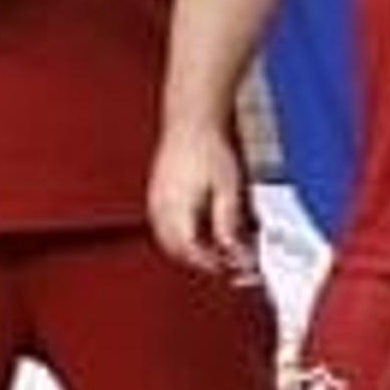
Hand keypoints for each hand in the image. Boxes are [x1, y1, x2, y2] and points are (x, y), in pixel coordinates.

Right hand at [145, 121, 258, 280]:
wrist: (191, 122)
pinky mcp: (155, 195)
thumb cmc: (209, 149)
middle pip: (176, 251)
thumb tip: (235, 251)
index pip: (190, 252)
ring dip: (189, 250)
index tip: (229, 266)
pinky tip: (199, 230)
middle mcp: (160, 209)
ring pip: (167, 240)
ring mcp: (154, 201)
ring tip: (215, 248)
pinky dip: (180, 236)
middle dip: (200, 261)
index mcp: (177, 210)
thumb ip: (228, 224)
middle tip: (225, 262)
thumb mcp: (228, 191)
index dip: (210, 264)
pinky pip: (162, 226)